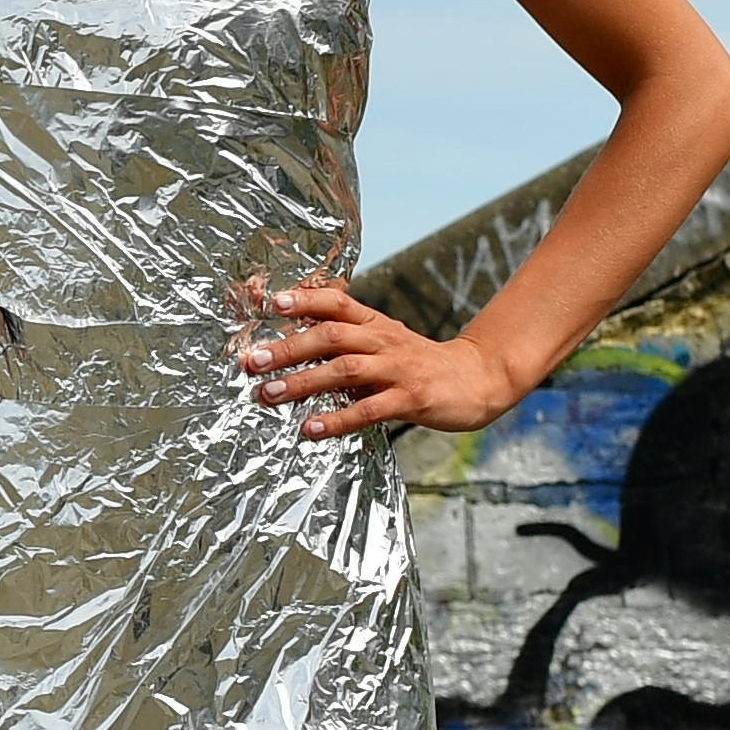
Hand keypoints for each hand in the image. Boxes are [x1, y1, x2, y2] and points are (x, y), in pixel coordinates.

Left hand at [238, 274, 521, 440]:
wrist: (476, 379)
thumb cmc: (419, 362)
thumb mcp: (384, 340)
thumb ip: (346, 338)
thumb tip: (295, 338)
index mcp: (375, 324)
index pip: (336, 303)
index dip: (304, 300)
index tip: (272, 303)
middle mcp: (383, 341)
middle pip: (330, 336)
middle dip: (288, 347)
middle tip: (253, 361)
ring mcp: (397, 369)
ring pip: (344, 370)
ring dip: (302, 382)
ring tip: (268, 395)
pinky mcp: (411, 399)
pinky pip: (369, 409)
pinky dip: (337, 419)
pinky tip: (311, 430)